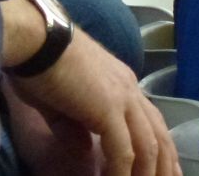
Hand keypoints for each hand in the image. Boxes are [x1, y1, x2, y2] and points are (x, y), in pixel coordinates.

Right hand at [9, 29, 179, 175]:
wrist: (33, 37)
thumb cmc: (38, 62)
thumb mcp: (58, 102)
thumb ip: (73, 128)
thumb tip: (85, 151)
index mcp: (120, 83)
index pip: (151, 121)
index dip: (160, 150)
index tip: (164, 171)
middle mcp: (129, 89)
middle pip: (159, 136)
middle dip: (165, 167)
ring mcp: (122, 98)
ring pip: (149, 146)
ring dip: (146, 174)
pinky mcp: (108, 109)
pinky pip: (123, 151)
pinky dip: (122, 173)